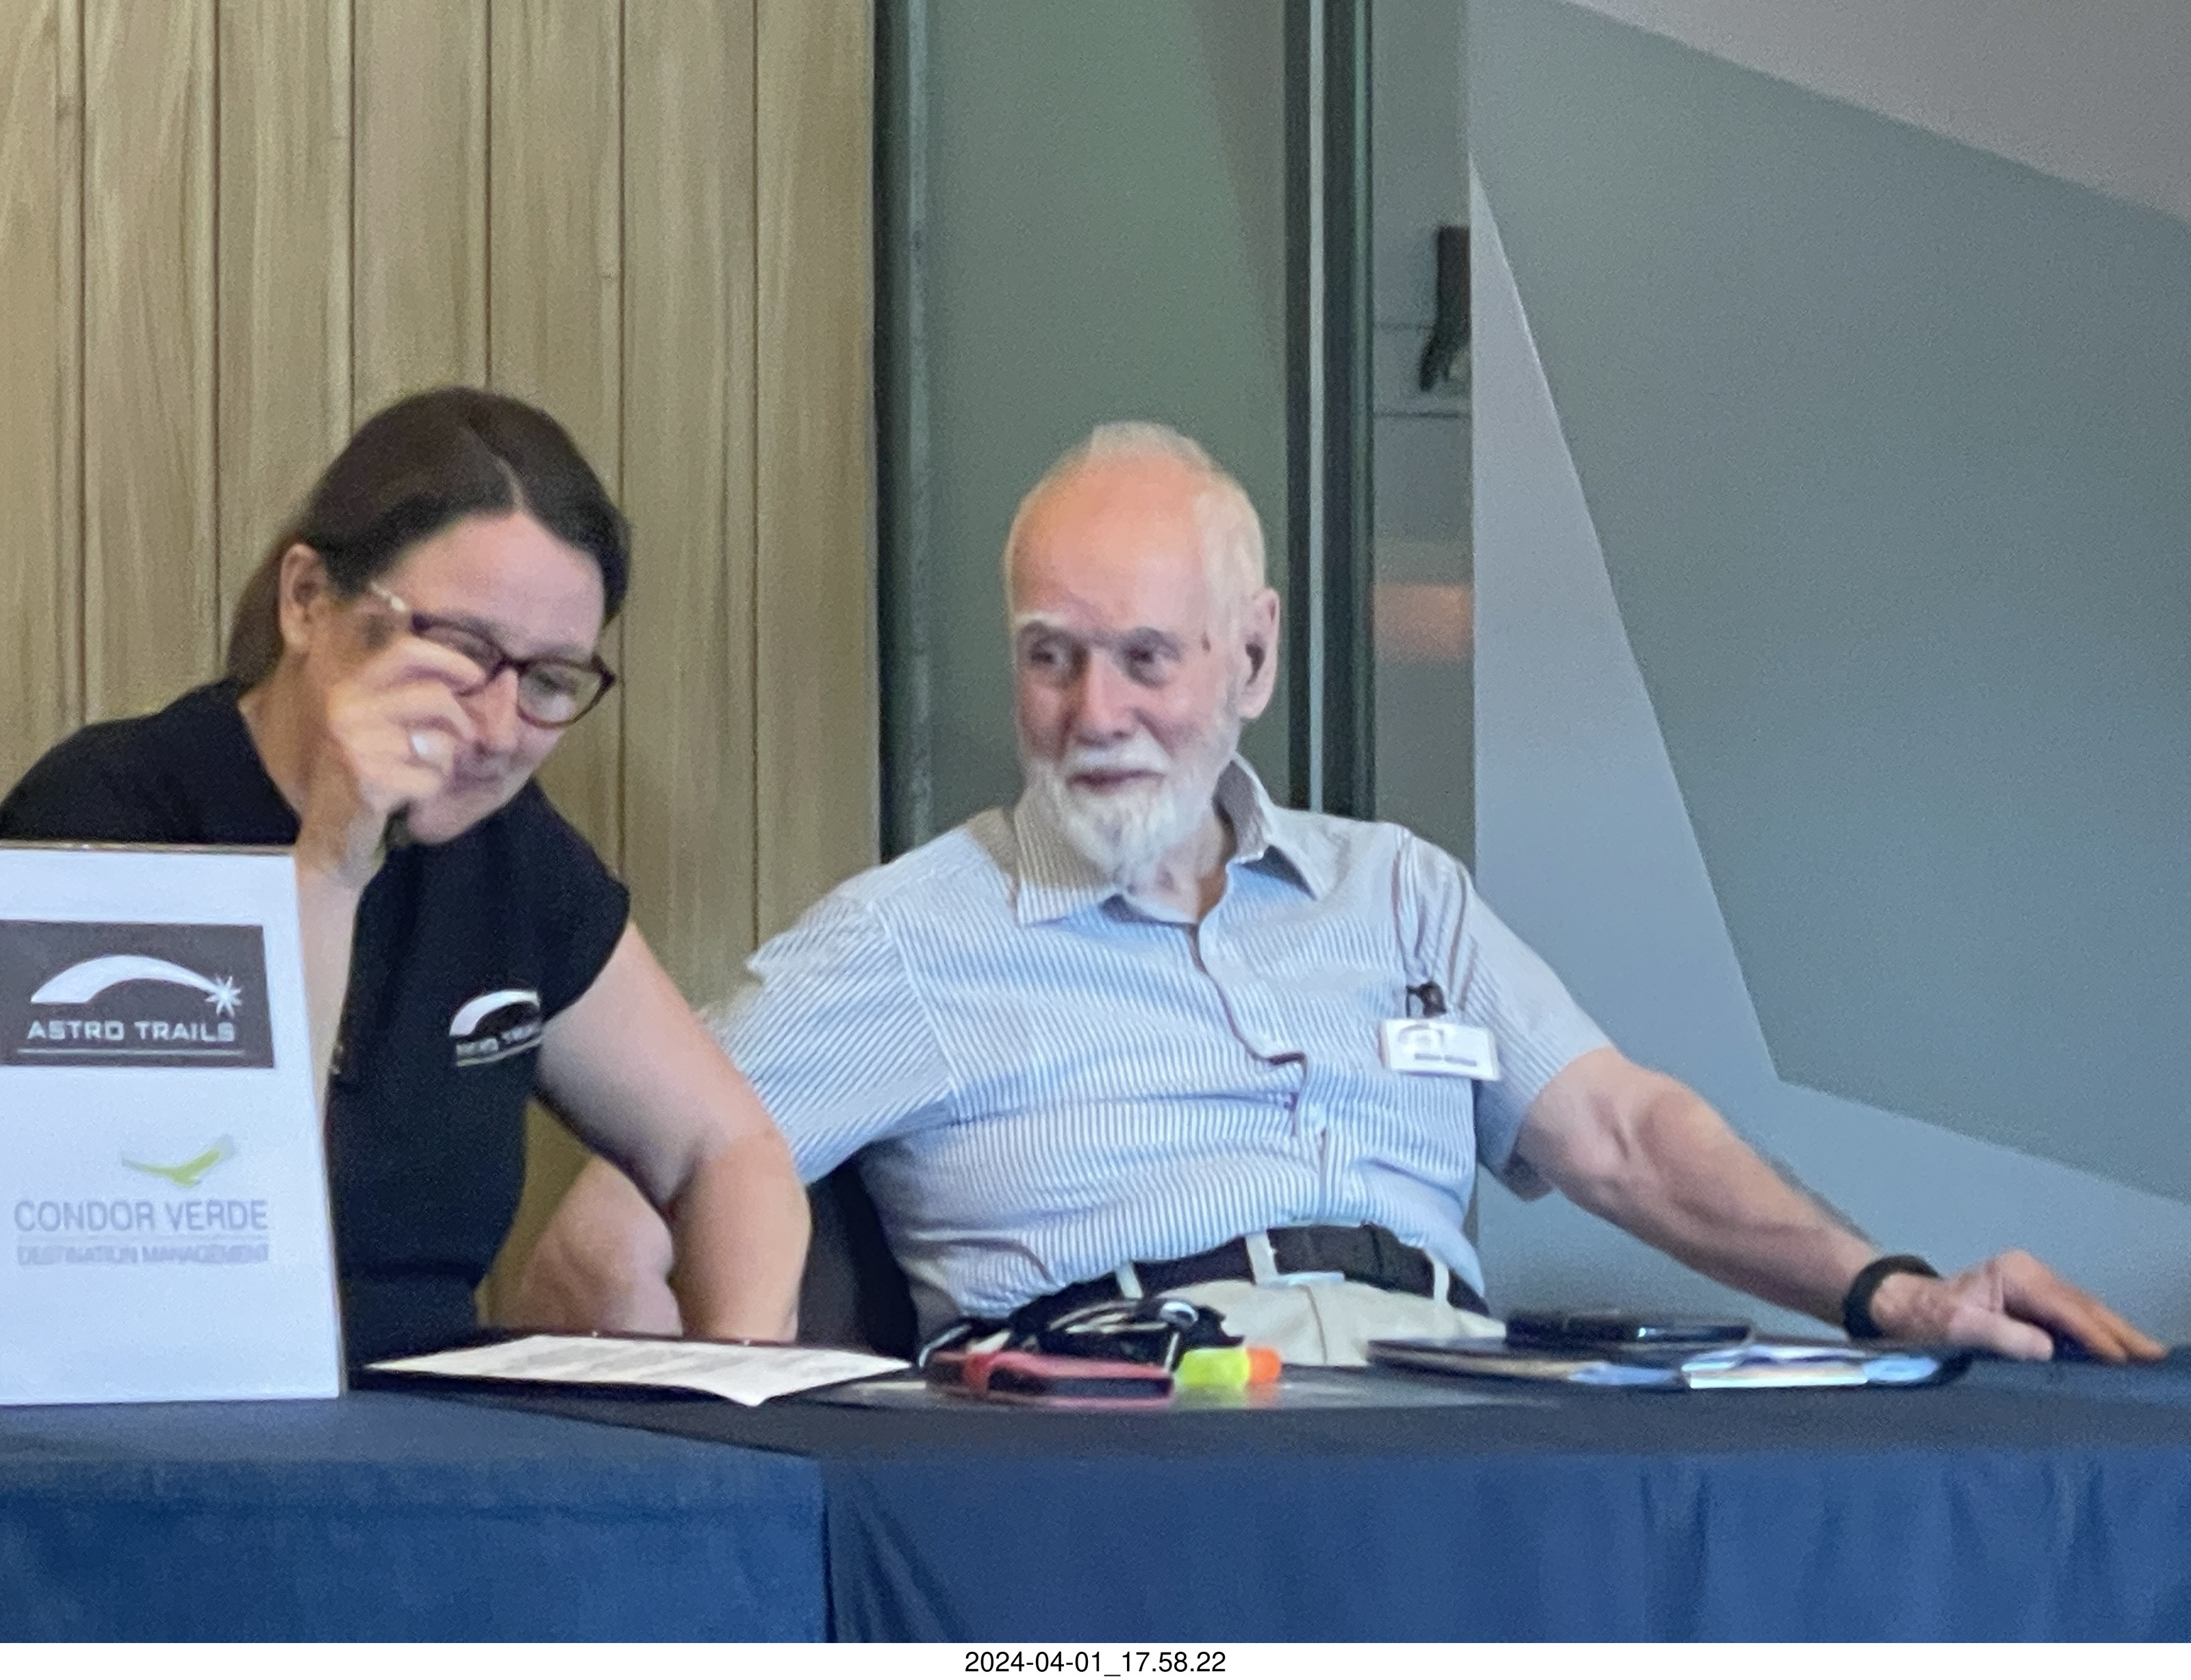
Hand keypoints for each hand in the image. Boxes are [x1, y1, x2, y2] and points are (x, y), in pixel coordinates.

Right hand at [294, 621, 485, 886]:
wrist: (332, 836)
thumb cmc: (372, 776)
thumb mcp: (391, 728)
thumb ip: (430, 697)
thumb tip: (503, 679)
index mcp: (352, 688)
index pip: (406, 650)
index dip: (451, 660)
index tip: (476, 679)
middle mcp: (347, 708)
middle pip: (436, 696)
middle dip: (462, 724)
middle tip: (458, 744)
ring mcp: (354, 743)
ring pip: (439, 741)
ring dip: (443, 763)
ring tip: (417, 773)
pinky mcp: (367, 779)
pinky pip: (432, 778)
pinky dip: (431, 790)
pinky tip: (407, 797)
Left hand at [1867, 1249, 2166, 1362]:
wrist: (1902, 1306)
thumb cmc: (1926, 1317)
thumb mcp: (1957, 1328)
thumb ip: (2002, 1337)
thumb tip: (2047, 1349)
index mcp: (2015, 1276)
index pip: (2068, 1310)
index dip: (2098, 1337)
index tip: (2124, 1361)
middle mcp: (2030, 1274)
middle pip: (2086, 1306)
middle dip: (2122, 1333)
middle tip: (2156, 1358)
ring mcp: (2033, 1285)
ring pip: (2085, 1310)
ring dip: (2116, 1334)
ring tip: (2148, 1358)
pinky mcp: (2032, 1300)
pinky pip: (2074, 1316)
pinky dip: (2097, 1332)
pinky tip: (2118, 1350)